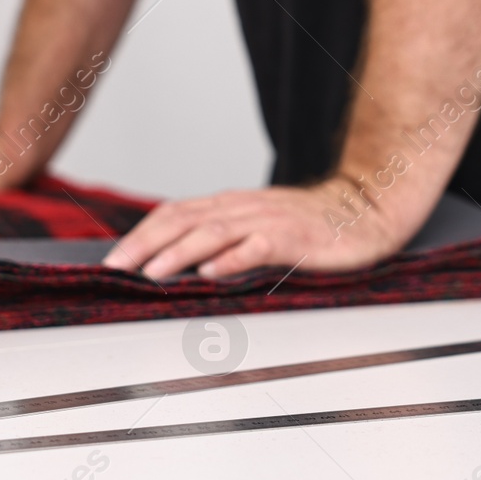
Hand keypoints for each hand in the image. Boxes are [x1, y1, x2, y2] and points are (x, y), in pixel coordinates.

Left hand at [102, 176, 423, 279]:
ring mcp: (270, 221)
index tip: (113, 259)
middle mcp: (245, 208)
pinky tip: (213, 273)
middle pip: (185, 219)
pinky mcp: (296, 237)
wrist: (367, 211)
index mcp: (232, 206)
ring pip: (214, 231)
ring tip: (152, 273)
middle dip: (146, 244)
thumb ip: (222, 239)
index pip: (175, 213)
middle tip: (117, 267)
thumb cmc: (313, 225)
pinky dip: (233, 259)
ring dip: (179, 253)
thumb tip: (175, 262)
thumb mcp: (259, 227)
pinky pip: (259, 246)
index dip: (141, 234)